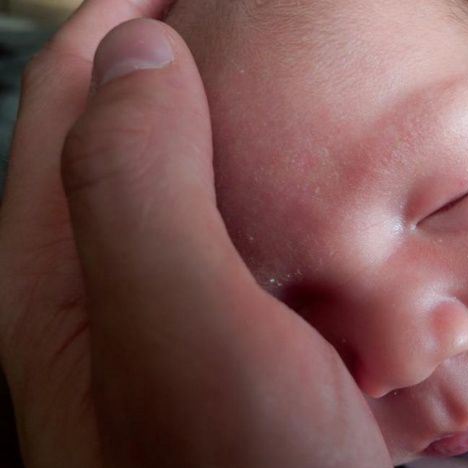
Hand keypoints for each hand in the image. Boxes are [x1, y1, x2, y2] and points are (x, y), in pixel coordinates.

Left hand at [0, 1, 395, 467]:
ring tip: (296, 97)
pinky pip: (240, 237)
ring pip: (191, 182)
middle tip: (258, 33)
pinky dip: (271, 199)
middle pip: (130, 132)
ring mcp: (165, 316)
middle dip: (186, 69)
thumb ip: (140, 185)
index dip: (125, 23)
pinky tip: (316, 196)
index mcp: (58, 273)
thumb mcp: (181, 332)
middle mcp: (100, 289)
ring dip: (236, 132)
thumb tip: (140, 55)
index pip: (71, 97)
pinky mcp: (225, 341)